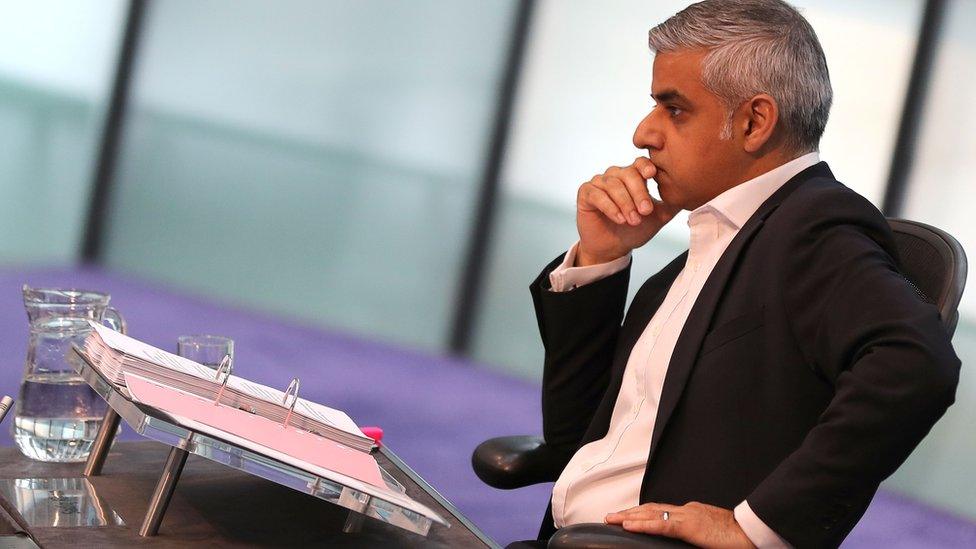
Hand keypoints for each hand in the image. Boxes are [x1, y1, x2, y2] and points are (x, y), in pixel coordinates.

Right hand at [576, 157, 679, 265]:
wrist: (613, 248)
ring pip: (612, 185)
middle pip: (627, 174)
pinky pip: (597, 194)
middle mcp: (615, 175)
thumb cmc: (634, 230)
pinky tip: (619, 218)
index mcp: (633, 176)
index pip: (640, 163)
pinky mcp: (585, 193)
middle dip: (638, 193)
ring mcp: (599, 183)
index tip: (652, 175)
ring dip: (625, 203)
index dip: (645, 167)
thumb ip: (670, 204)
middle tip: (645, 211)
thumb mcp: (657, 217)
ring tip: (632, 220)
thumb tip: (689, 194)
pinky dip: (609, 206)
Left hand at [605, 502, 754, 548]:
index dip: (641, 513)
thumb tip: (683, 541)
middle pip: (651, 509)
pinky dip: (643, 524)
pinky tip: (629, 526)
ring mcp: (688, 516)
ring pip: (651, 514)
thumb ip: (693, 535)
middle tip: (611, 516)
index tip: (627, 517)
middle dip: (630, 513)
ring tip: (612, 519)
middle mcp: (686, 511)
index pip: (660, 511)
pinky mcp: (690, 527)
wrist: (753, 532)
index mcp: (691, 513)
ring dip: (629, 517)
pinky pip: (662, 525)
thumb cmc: (737, 537)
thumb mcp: (709, 536)